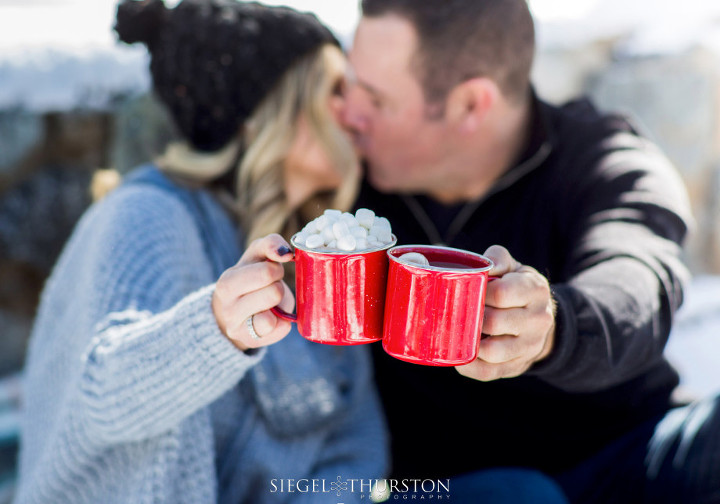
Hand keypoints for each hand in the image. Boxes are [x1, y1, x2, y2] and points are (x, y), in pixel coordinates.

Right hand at [212, 234, 294, 350]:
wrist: (233, 311)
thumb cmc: (251, 277)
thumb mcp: (256, 256)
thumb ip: (270, 244)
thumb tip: (285, 252)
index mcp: (227, 282)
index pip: (267, 271)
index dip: (276, 269)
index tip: (271, 272)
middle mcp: (228, 307)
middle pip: (274, 292)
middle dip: (278, 287)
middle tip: (271, 287)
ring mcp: (238, 327)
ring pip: (273, 316)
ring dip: (278, 306)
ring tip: (269, 303)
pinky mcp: (252, 341)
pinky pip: (280, 329)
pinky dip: (282, 322)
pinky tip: (273, 317)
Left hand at [456, 245, 554, 380]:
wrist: (539, 318)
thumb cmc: (517, 288)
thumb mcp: (513, 268)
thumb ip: (498, 259)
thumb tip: (482, 266)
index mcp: (535, 290)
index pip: (501, 293)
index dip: (477, 292)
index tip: (465, 289)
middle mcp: (538, 320)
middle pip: (494, 322)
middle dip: (470, 316)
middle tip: (454, 310)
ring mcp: (530, 347)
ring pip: (492, 351)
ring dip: (468, 342)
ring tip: (455, 331)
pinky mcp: (517, 366)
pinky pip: (488, 372)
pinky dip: (468, 366)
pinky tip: (458, 355)